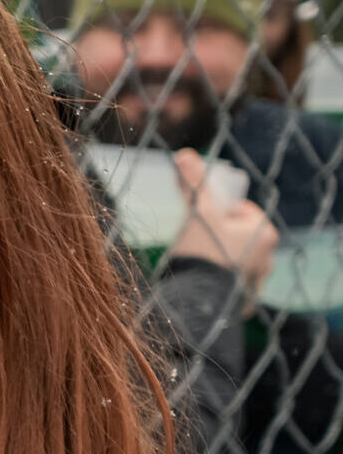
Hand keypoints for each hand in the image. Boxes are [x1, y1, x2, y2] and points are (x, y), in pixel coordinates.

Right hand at [166, 149, 274, 290]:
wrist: (196, 298)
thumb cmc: (202, 251)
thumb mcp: (198, 212)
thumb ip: (194, 183)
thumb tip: (185, 154)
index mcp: (265, 232)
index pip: (243, 211)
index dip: (220, 211)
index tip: (202, 218)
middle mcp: (268, 256)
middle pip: (240, 236)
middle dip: (221, 235)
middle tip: (197, 239)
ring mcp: (257, 280)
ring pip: (237, 260)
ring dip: (220, 258)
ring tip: (198, 262)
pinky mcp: (243, 299)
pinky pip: (233, 282)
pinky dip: (221, 278)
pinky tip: (203, 279)